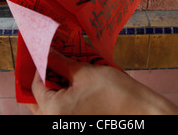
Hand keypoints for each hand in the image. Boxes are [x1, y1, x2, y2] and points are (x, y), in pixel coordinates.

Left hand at [28, 49, 177, 114]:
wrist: (142, 112)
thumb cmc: (116, 93)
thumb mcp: (85, 72)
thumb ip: (60, 63)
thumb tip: (47, 52)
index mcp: (52, 111)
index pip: (35, 86)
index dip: (39, 66)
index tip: (45, 53)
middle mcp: (54, 123)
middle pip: (38, 100)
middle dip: (44, 79)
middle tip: (50, 62)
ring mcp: (65, 126)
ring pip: (49, 107)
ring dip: (53, 89)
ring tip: (63, 71)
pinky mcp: (76, 126)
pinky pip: (62, 112)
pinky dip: (64, 98)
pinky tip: (74, 84)